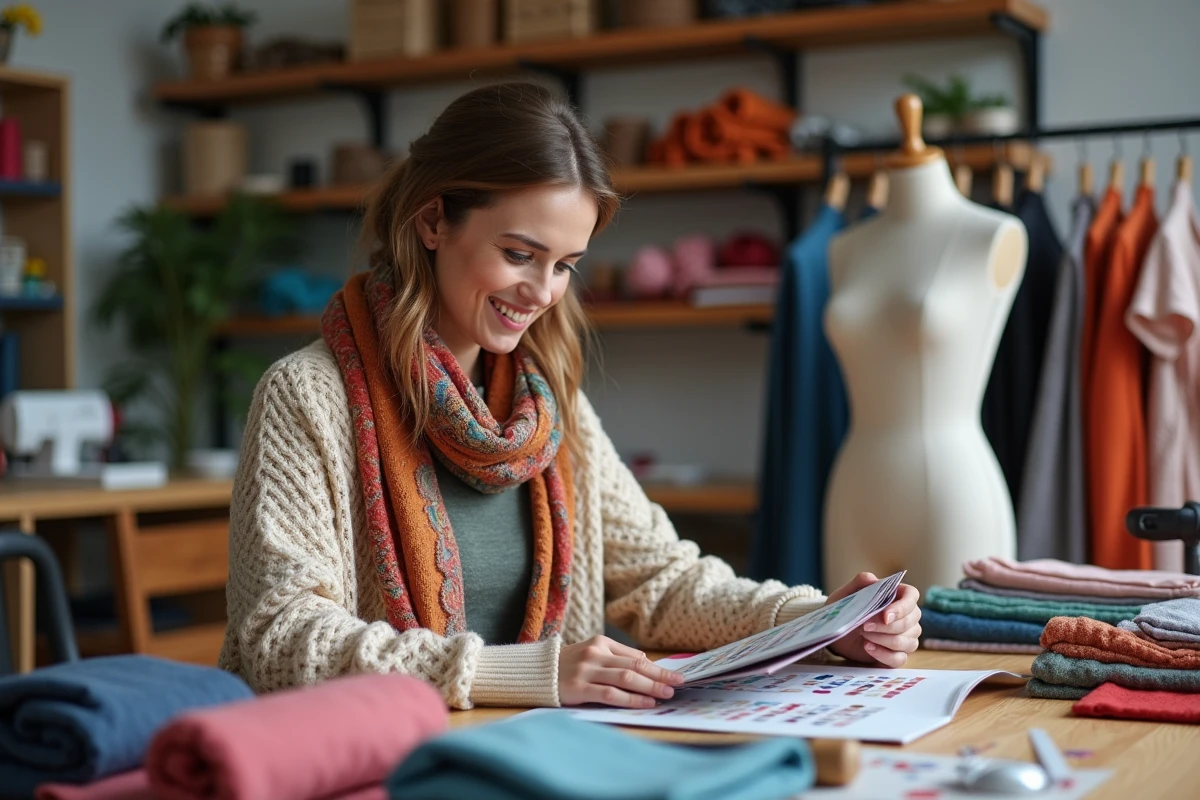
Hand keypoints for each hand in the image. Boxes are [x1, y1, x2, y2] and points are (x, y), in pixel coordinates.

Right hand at [558, 635, 684, 708]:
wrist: (536, 672)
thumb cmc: (568, 665)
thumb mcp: (592, 653)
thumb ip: (618, 656)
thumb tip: (645, 662)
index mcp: (600, 642)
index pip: (635, 657)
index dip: (657, 667)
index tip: (675, 675)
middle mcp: (595, 654)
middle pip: (634, 666)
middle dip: (659, 676)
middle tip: (678, 683)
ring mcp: (586, 671)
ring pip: (625, 678)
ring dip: (650, 686)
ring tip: (666, 693)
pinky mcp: (579, 688)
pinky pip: (610, 694)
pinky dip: (630, 698)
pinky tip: (645, 702)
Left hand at [825, 572, 921, 666]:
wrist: (836, 631)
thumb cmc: (845, 609)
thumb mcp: (846, 594)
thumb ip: (860, 582)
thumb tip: (872, 579)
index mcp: (898, 596)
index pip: (912, 597)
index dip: (902, 607)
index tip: (885, 616)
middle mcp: (908, 617)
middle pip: (911, 622)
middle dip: (887, 626)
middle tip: (864, 625)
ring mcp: (906, 638)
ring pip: (908, 642)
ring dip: (884, 640)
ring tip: (864, 635)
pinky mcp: (897, 656)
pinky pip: (899, 659)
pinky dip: (883, 654)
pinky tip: (867, 647)